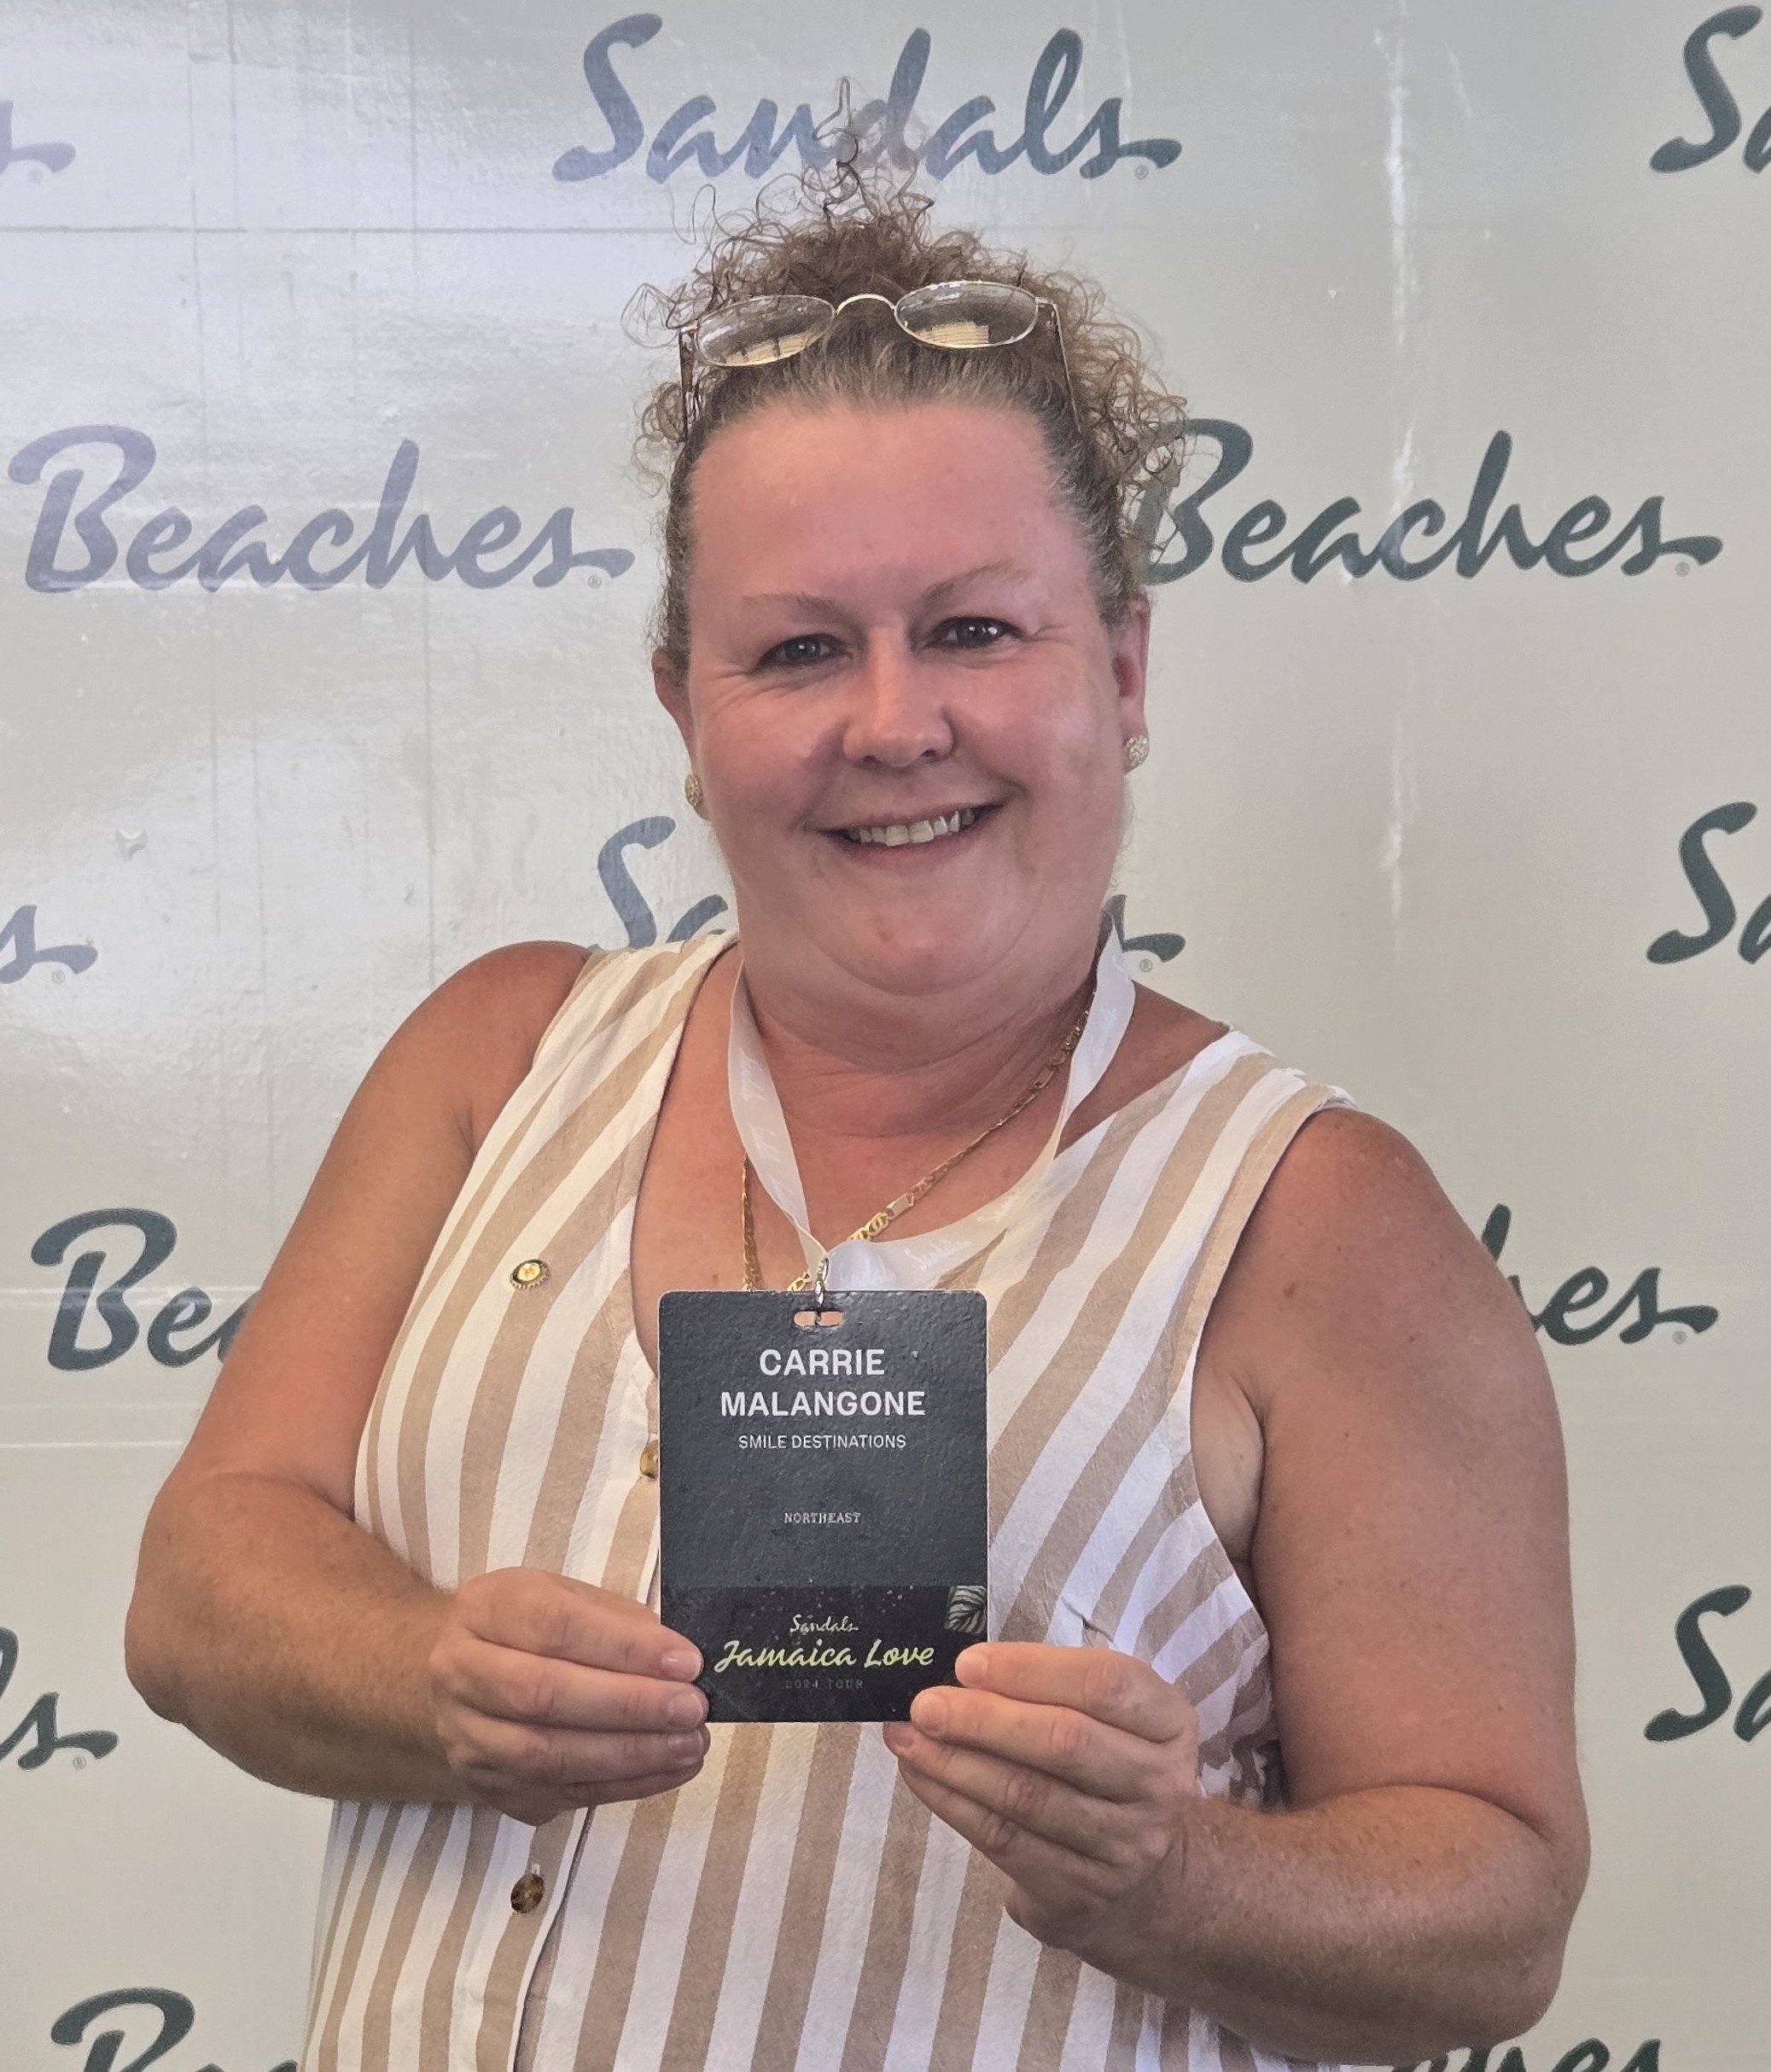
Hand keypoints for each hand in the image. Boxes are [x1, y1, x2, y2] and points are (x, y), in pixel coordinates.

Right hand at [428, 1569, 708, 1824]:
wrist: (462, 1679)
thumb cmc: (528, 1629)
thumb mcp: (566, 1597)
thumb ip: (616, 1622)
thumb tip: (677, 1661)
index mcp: (483, 1609)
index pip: (554, 1625)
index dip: (623, 1647)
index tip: (686, 1662)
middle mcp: (460, 1673)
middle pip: (544, 1695)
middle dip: (630, 1706)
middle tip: (692, 1710)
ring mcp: (466, 1738)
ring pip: (548, 1757)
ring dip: (631, 1755)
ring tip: (689, 1746)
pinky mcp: (488, 1787)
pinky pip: (559, 1794)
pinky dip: (621, 1786)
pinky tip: (667, 1770)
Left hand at [882, 1642, 1198, 1963]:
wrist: (1139, 1879)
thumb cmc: (1103, 1766)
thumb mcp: (1106, 1717)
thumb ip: (1052, 1688)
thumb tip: (963, 1673)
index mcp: (1169, 1724)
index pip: (1106, 1683)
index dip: (1031, 1670)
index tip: (967, 1663)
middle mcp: (1159, 1785)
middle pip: (1064, 1743)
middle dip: (983, 1719)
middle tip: (923, 1704)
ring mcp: (1124, 1846)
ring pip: (1026, 1796)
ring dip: (955, 1763)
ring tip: (905, 1736)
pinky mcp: (1080, 1891)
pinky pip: (1004, 1840)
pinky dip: (952, 1803)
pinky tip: (920, 1774)